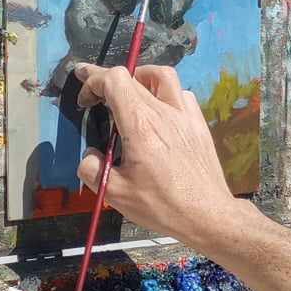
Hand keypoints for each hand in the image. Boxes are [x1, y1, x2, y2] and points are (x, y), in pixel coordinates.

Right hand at [75, 63, 254, 254]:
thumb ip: (92, 169)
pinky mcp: (198, 124)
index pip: (114, 80)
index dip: (93, 79)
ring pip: (162, 76)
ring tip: (128, 94)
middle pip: (133, 76)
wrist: (207, 215)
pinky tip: (159, 112)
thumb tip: (90, 155)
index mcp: (140, 125)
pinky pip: (181, 94)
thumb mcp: (116, 194)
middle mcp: (164, 112)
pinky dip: (164, 94)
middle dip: (107, 80)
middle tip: (94, 97)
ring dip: (140, 78)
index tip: (83, 95)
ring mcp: (185, 115)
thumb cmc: (163, 206)